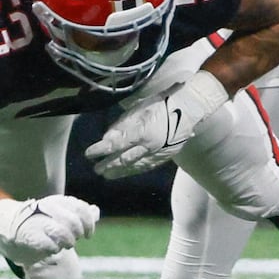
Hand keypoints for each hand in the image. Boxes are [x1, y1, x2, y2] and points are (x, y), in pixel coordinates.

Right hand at [0, 195, 98, 265]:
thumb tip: (95, 211)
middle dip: (78, 233)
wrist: (18, 227)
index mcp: (59, 201)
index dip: (89, 223)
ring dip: (68, 242)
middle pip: (72, 221)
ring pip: (61, 232)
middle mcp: (48, 208)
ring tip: (67, 245)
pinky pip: (49, 244)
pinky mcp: (30, 235)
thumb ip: (82, 213)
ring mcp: (38, 221)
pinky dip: (55, 249)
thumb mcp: (65, 213)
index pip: (80, 208)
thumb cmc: (48, 220)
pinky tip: (54, 249)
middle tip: (76, 239)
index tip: (89, 235)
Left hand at [86, 71, 228, 177]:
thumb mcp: (138, 110)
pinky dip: (136, 170)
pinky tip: (129, 171)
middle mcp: (149, 146)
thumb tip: (107, 139)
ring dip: (120, 171)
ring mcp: (159, 152)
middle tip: (97, 170)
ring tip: (109, 175)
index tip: (89, 154)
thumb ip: (122, 125)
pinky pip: (148, 165)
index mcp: (141, 132)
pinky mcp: (167, 155)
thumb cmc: (161, 104)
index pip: (115, 145)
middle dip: (108, 165)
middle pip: (124, 159)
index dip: (100, 151)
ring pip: (136, 166)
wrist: (189, 108)